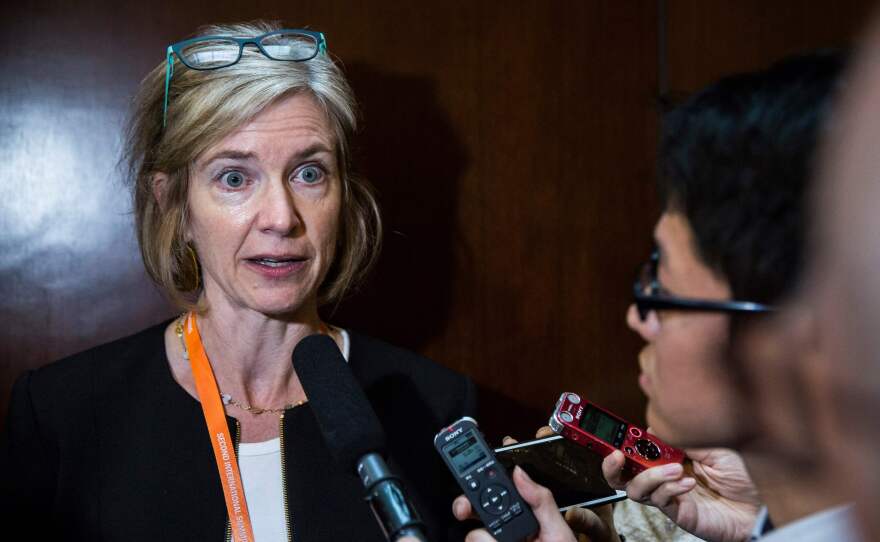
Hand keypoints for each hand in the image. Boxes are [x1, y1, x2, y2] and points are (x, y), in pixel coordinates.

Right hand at [457, 466, 577, 540]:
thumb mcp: (558, 532)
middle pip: (475, 511)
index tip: (470, 471)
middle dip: (466, 506)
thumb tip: (519, 472)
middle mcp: (505, 533)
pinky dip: (481, 541)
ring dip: (483, 537)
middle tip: (464, 509)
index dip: (481, 480)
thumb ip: (541, 500)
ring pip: (472, 535)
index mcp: (524, 519)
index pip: (498, 493)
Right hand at [602, 444, 760, 541]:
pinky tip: (688, 482)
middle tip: (618, 454)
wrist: (764, 503)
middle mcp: (665, 476)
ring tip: (674, 469)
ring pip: (635, 489)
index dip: (622, 442)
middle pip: (624, 473)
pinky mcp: (679, 513)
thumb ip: (680, 438)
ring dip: (649, 476)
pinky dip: (669, 489)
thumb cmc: (744, 473)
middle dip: (614, 464)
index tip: (618, 433)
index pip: (637, 449)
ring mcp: (670, 496)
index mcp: (670, 456)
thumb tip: (653, 427)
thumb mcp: (712, 444)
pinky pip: (660, 501)